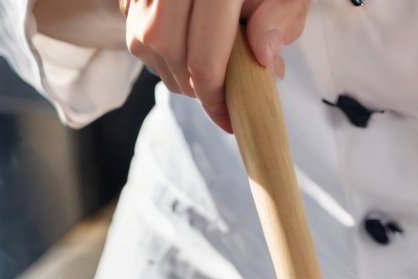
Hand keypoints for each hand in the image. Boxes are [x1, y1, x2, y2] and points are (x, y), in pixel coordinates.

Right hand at [121, 0, 310, 131]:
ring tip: (205, 72)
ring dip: (174, 70)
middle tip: (217, 97)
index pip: (203, 56)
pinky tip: (186, 50)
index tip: (227, 117)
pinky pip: (137, 31)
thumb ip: (281, 23)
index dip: (213, 97)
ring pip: (146, 42)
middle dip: (192, 85)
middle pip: (168, 49)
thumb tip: (263, 58)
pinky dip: (160, 52)